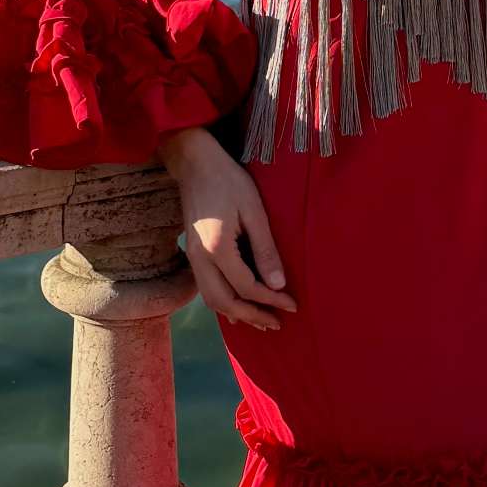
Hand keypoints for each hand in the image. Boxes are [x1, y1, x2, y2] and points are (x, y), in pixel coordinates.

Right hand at [156, 127, 296, 334]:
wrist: (194, 163)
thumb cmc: (228, 180)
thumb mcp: (254, 210)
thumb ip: (265, 249)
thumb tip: (278, 284)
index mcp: (217, 248)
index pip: (247, 287)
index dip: (271, 300)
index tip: (293, 304)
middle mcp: (200, 258)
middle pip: (224, 302)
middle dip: (252, 316)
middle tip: (277, 323)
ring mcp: (193, 257)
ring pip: (211, 299)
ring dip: (236, 313)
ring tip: (261, 321)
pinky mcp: (192, 253)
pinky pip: (206, 288)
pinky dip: (223, 303)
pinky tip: (238, 307)